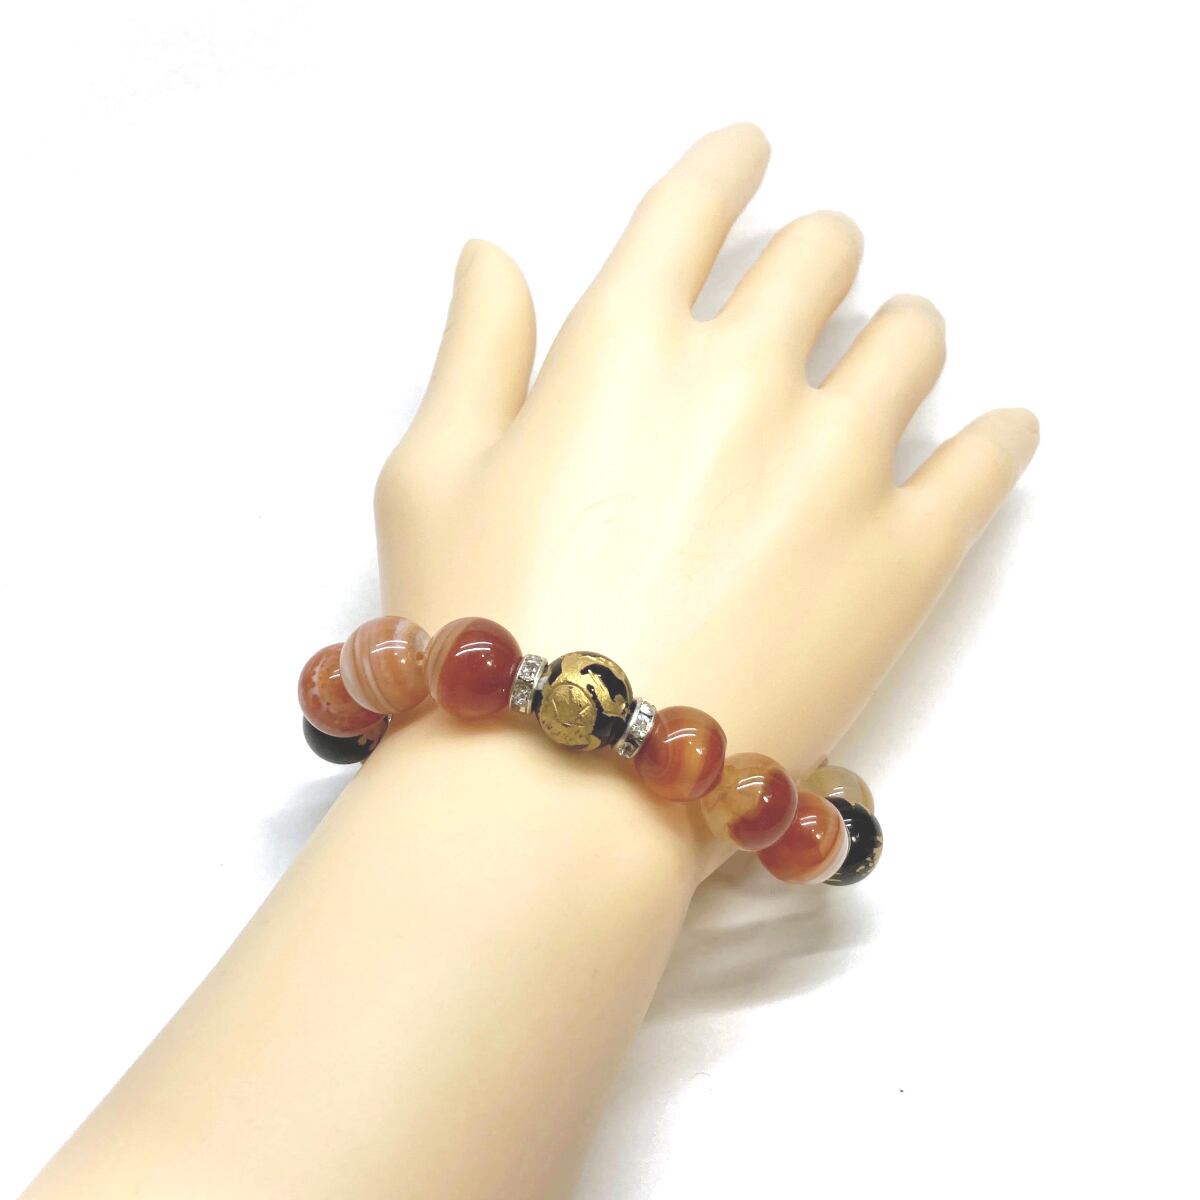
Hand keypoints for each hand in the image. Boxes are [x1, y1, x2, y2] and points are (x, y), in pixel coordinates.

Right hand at [373, 122, 1036, 865]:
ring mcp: (838, 462)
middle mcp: (746, 376)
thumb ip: (474, 349)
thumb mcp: (431, 475)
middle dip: (813, 258)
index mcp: (627, 344)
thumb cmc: (481, 626)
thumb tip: (492, 254)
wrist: (568, 785)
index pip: (700, 201)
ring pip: (913, 336)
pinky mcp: (907, 554)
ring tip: (881, 365)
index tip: (750, 160)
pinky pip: (991, 458)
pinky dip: (999, 435)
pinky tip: (993, 433)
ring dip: (897, 332)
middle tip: (804, 292)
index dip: (730, 163)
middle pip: (822, 253)